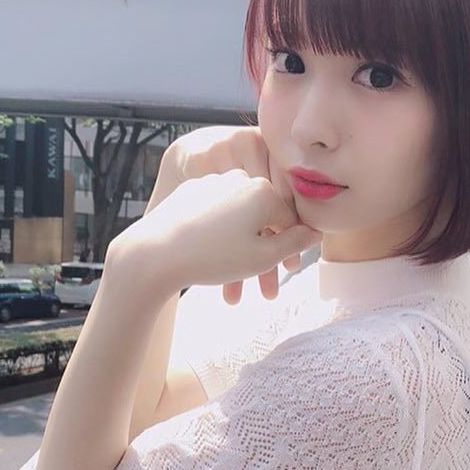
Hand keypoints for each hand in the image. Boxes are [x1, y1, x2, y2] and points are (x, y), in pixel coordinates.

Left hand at [158, 125, 301, 302]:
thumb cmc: (213, 257)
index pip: (290, 219)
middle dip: (265, 253)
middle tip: (265, 289)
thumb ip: (294, 244)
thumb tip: (314, 233)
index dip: (291, 248)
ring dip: (242, 249)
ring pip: (239, 219)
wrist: (154, 253)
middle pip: (263, 218)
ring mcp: (213, 184)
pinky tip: (211, 260)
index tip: (288, 271)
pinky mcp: (191, 193)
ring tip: (232, 285)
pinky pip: (216, 215)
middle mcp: (239, 179)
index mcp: (262, 191)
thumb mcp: (263, 257)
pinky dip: (219, 237)